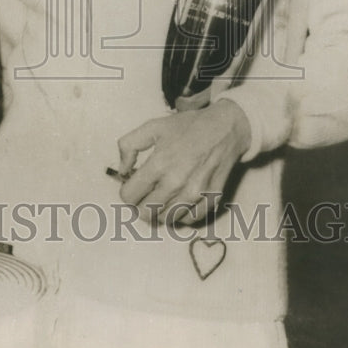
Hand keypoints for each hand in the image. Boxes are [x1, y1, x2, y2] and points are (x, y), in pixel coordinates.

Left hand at [116, 100, 251, 224]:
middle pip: (146, 212)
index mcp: (159, 164)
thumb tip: (122, 170)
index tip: (133, 185)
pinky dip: (181, 214)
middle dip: (141, 204)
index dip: (127, 191)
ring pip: (166, 219)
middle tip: (145, 193)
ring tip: (162, 196)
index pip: (130, 196)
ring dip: (160, 210)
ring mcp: (195, 194)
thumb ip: (128, 146)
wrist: (225, 128)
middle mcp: (176, 183)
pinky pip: (188, 220)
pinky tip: (179, 200)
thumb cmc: (187, 126)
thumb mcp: (152, 127)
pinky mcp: (211, 200)